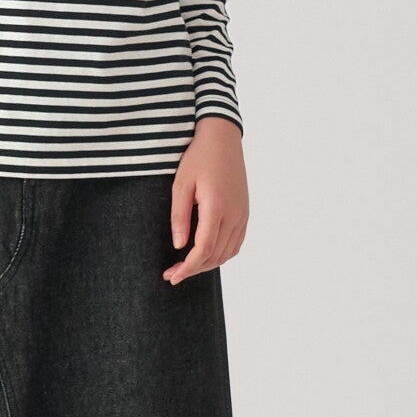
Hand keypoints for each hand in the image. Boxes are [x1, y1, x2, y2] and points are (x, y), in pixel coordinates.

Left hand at [165, 118, 247, 282]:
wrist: (222, 139)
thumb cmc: (198, 158)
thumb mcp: (181, 185)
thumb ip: (179, 216)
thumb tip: (179, 246)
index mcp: (217, 206)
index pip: (203, 248)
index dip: (187, 267)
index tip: (172, 277)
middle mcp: (234, 214)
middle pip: (216, 255)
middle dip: (193, 269)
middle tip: (172, 274)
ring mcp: (243, 214)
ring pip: (227, 252)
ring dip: (207, 264)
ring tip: (186, 266)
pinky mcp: (245, 213)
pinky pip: (236, 243)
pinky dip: (221, 255)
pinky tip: (205, 255)